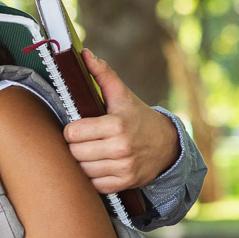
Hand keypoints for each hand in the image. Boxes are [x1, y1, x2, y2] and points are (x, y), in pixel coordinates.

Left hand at [63, 49, 179, 192]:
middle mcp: (121, 149)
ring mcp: (124, 168)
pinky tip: (98, 165)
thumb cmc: (137, 117)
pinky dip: (91, 176)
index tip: (78, 127)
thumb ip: (103, 74)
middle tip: (83, 140)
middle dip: (75, 146)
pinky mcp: (124, 184)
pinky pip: (93, 184)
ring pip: (81, 169)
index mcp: (117, 125)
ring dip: (82, 162)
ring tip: (90, 151)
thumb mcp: (122, 95)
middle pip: (74, 152)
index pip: (72, 133)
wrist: (167, 145)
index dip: (71, 130)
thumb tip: (84, 54)